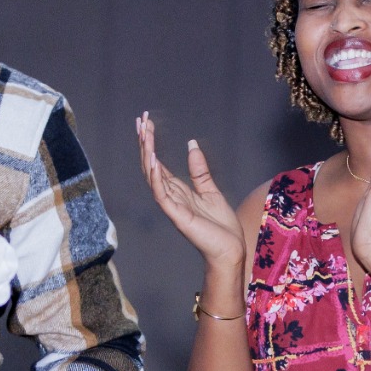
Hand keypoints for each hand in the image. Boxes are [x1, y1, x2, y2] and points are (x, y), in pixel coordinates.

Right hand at [137, 114, 244, 273]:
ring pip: (153, 176)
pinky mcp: (178, 216)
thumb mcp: (211, 191)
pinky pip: (162, 195)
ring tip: (144, 133)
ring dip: (147, 154)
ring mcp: (172, 206)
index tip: (146, 122)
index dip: (150, 143)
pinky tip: (153, 160)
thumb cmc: (221, 227)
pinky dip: (156, 178)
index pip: (157, 163)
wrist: (230, 251)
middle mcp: (170, 196)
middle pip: (150, 165)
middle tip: (140, 120)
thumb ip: (199, 170)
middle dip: (144, 142)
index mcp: (177, 191)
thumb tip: (191, 144)